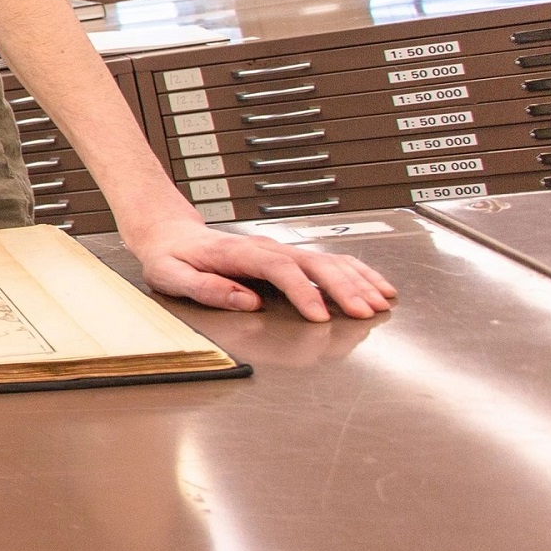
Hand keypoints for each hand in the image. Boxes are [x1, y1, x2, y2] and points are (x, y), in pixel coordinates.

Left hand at [125, 219, 395, 321]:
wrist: (169, 233)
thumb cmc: (170, 257)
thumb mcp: (172, 275)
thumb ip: (206, 288)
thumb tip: (247, 300)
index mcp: (238, 253)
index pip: (279, 269)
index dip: (303, 292)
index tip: (320, 316)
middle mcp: (265, 248)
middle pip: (312, 263)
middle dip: (343, 288)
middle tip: (365, 313)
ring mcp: (279, 251)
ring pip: (327, 261)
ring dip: (357, 281)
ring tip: (381, 302)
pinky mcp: (288, 258)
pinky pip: (329, 262)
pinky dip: (357, 273)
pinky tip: (377, 287)